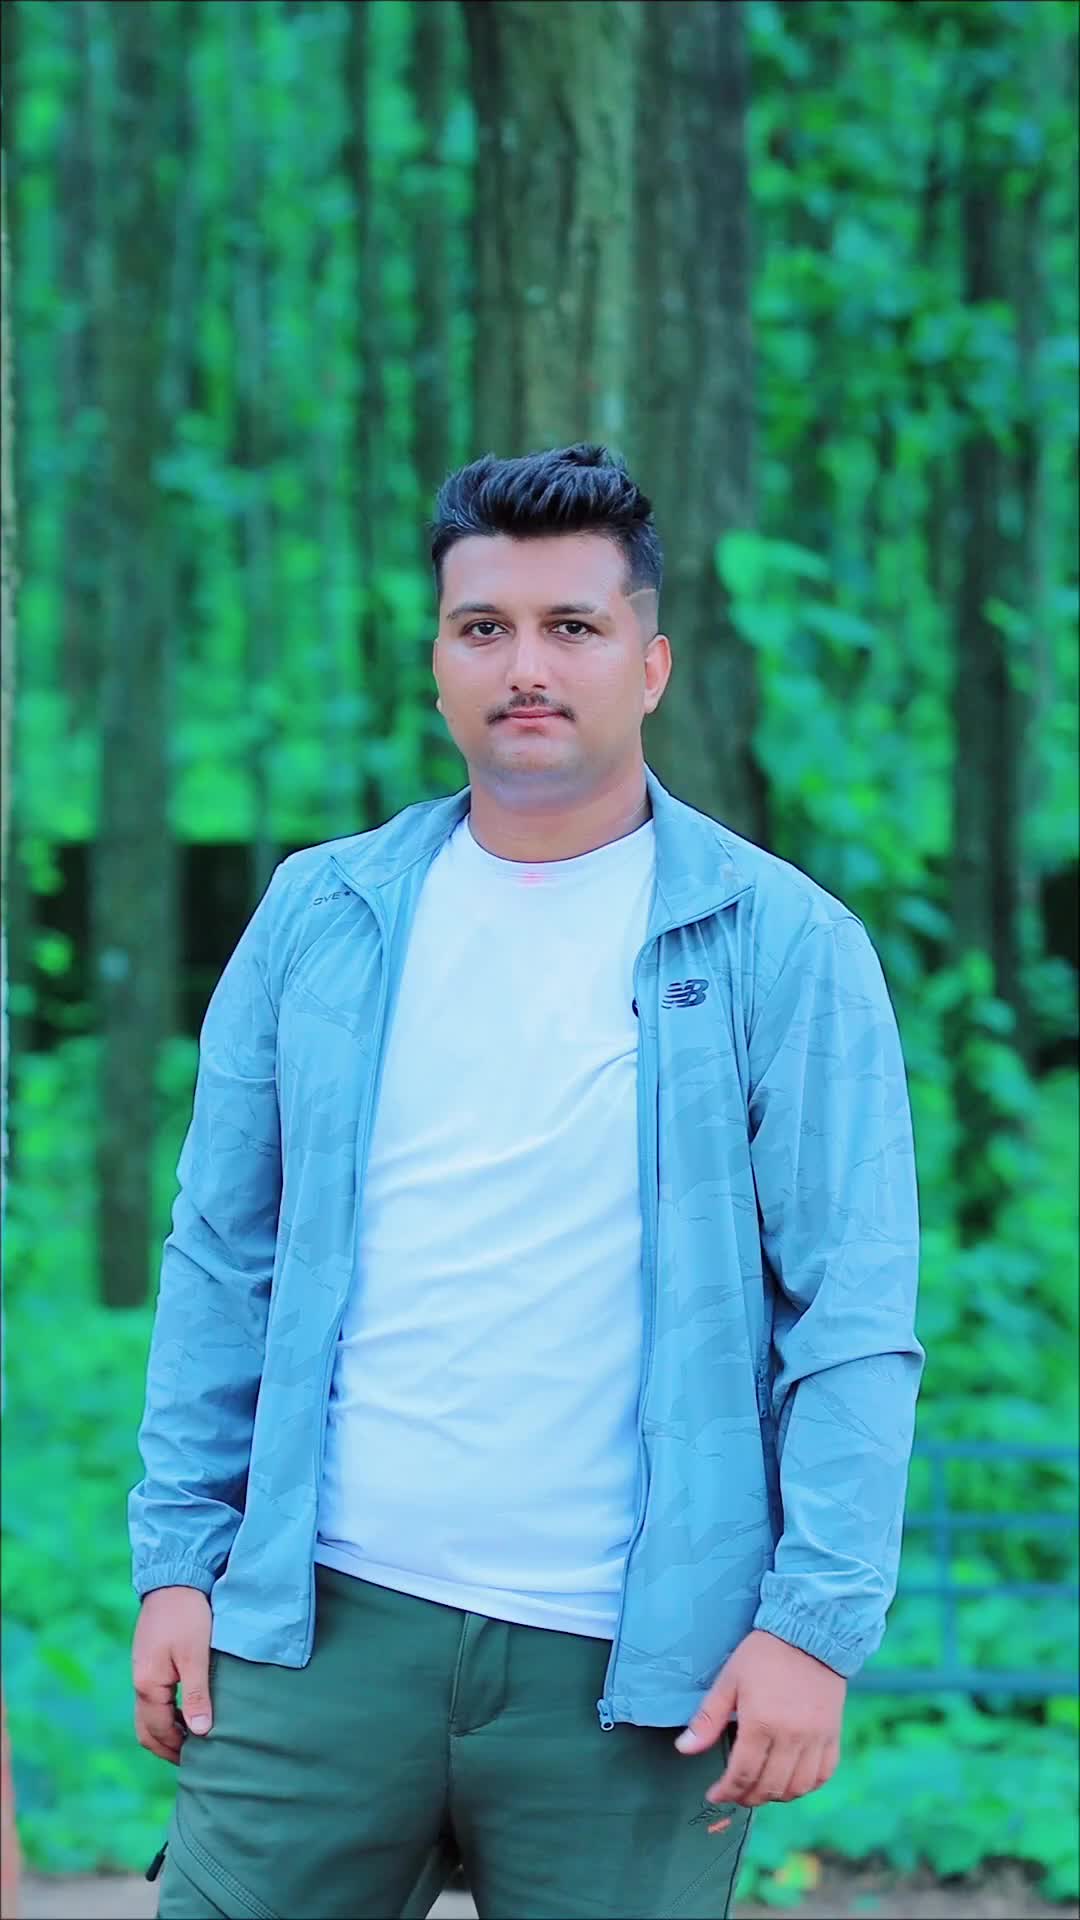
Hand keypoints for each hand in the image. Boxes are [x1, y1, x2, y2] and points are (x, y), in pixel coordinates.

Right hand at [133, 1586, 213, 1764]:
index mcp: (148, 1685)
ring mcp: (142, 1672)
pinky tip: (186, 1712)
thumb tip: (200, 1733)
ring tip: (192, 1739)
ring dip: (165, 1731)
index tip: (199, 1761)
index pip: (159, 1731)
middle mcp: (139, 1682)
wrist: (174, 1580)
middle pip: (145, 1730)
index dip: (177, 1749)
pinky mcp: (149, 1662)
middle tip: (192, 1759)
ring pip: (147, 1716)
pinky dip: (166, 1714)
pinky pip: (152, 1700)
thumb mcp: (196, 1656)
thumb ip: (196, 1695)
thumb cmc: (187, 1616)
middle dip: (166, 1748)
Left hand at [674, 1629, 844, 1814]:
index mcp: (761, 1723)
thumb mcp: (729, 1680)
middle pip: (769, 1787)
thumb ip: (708, 1718)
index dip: (726, 1791)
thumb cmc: (763, 1655)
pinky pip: (822, 1775)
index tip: (714, 1795)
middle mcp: (791, 1737)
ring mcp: (815, 1739)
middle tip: (734, 1793)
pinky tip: (790, 1781)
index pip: (742, 1774)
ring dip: (776, 1796)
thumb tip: (684, 1749)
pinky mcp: (832, 1735)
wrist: (809, 1634)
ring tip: (760, 1788)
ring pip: (796, 1788)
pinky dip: (805, 1786)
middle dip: (747, 1797)